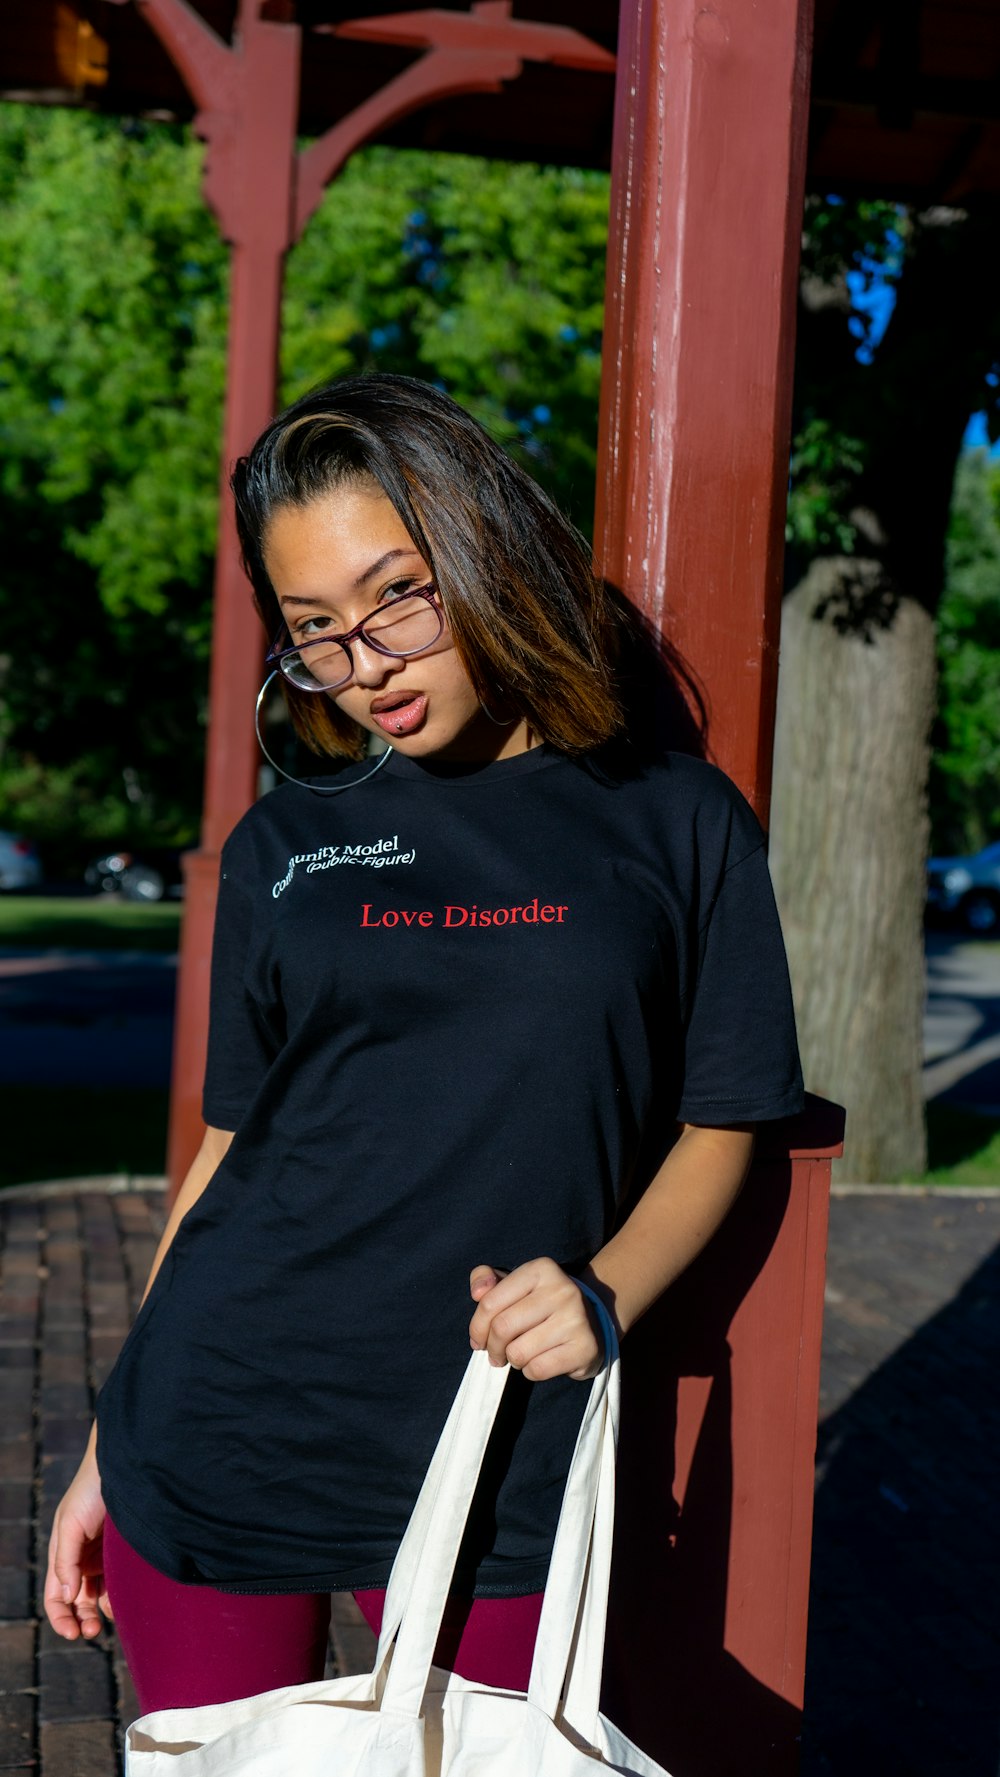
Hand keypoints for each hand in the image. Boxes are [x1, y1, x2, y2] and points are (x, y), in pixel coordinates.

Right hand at [44, 1443, 113, 1640]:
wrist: (122, 1467)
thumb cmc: (89, 1491)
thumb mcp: (70, 1523)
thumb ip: (65, 1560)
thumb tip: (68, 1596)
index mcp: (63, 1558)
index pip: (56, 1599)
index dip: (61, 1618)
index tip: (73, 1633)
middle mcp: (82, 1562)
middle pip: (79, 1603)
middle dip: (84, 1621)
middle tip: (94, 1630)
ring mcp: (105, 1559)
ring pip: (101, 1596)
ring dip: (103, 1611)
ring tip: (112, 1615)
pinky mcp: (125, 1554)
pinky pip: (121, 1582)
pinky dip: (121, 1595)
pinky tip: (127, 1599)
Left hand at [469, 1258, 601, 1380]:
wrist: (591, 1324)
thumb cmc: (541, 1305)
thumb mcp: (514, 1285)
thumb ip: (486, 1280)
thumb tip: (477, 1292)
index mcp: (541, 1269)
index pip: (489, 1302)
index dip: (477, 1327)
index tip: (479, 1339)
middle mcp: (562, 1289)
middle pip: (502, 1328)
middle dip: (492, 1347)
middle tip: (496, 1353)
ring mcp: (576, 1319)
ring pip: (518, 1352)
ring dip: (513, 1360)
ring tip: (522, 1353)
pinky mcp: (585, 1347)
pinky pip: (537, 1369)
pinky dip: (530, 1371)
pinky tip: (539, 1360)